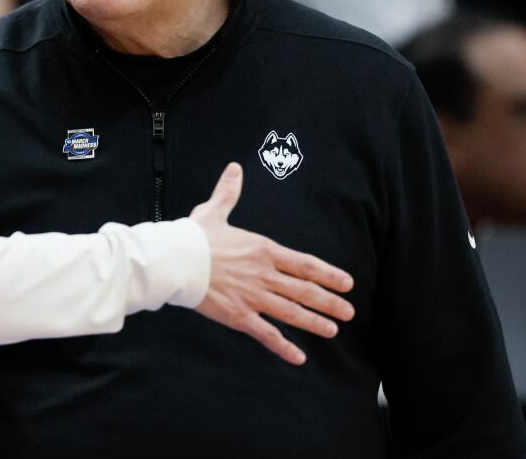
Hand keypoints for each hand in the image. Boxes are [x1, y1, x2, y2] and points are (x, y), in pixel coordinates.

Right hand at [189, 163, 354, 364]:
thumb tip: (234, 168)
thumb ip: (229, 193)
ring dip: (314, 322)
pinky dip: (283, 347)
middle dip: (330, 302)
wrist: (175, 260)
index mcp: (263, 250)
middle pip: (305, 291)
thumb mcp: (214, 211)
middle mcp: (264, 275)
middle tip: (349, 312)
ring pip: (292, 313)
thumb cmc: (194, 236)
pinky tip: (299, 357)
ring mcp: (253, 297)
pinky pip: (266, 334)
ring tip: (333, 330)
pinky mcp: (238, 316)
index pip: (305, 264)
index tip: (348, 283)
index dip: (329, 274)